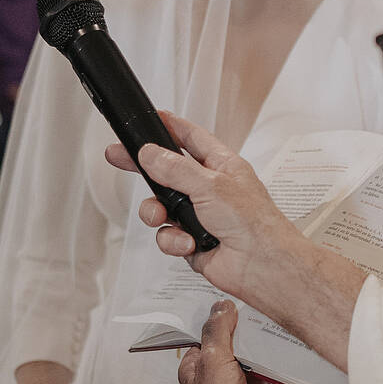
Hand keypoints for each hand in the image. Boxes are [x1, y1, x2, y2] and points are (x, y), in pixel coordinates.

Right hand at [102, 110, 300, 303]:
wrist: (262, 265)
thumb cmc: (254, 223)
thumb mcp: (211, 185)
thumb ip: (176, 169)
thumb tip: (150, 153)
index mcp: (221, 166)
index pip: (191, 138)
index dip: (170, 127)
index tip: (150, 119)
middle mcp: (209, 188)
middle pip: (167, 171)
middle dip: (144, 168)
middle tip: (120, 158)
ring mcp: (199, 215)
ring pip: (161, 207)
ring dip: (157, 214)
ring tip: (163, 217)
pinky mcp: (191, 240)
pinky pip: (167, 236)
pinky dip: (173, 240)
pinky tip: (188, 242)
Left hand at [178, 301, 276, 383]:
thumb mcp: (210, 359)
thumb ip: (216, 330)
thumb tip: (223, 305)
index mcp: (198, 366)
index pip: (207, 334)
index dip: (218, 318)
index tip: (232, 296)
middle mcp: (219, 373)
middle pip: (235, 341)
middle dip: (247, 327)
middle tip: (262, 303)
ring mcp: (244, 381)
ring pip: (256, 352)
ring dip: (266, 340)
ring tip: (279, 316)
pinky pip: (275, 366)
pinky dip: (282, 356)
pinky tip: (291, 337)